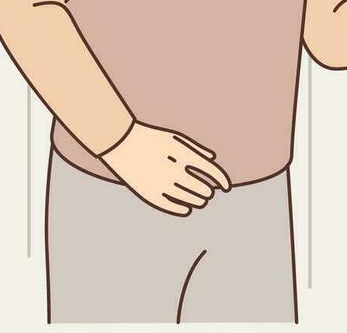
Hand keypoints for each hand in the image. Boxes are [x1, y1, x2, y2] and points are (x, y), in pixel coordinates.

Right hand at [101, 122, 233, 215]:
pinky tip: (188, 208)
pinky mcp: (150, 195)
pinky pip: (174, 208)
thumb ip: (197, 149)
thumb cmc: (151, 138)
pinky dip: (185, 209)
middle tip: (210, 192)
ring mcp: (161, 184)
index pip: (212, 171)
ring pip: (191, 200)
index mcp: (182, 154)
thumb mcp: (175, 137)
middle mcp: (174, 170)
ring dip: (200, 200)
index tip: (227, 188)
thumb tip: (213, 160)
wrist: (119, 142)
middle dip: (209, 191)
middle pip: (203, 189)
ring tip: (202, 199)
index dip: (223, 180)